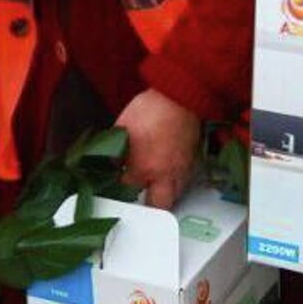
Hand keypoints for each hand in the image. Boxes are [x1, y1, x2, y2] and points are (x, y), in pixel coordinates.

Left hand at [115, 89, 201, 209]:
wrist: (179, 96)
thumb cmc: (151, 108)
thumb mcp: (123, 127)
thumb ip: (115, 149)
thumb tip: (109, 161)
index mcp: (142, 167)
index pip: (126, 190)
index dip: (117, 190)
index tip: (113, 188)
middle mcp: (164, 174)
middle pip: (157, 205)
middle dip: (147, 207)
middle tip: (139, 201)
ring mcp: (181, 168)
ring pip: (175, 195)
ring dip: (165, 196)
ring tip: (155, 190)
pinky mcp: (192, 160)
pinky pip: (186, 180)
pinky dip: (178, 182)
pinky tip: (170, 175)